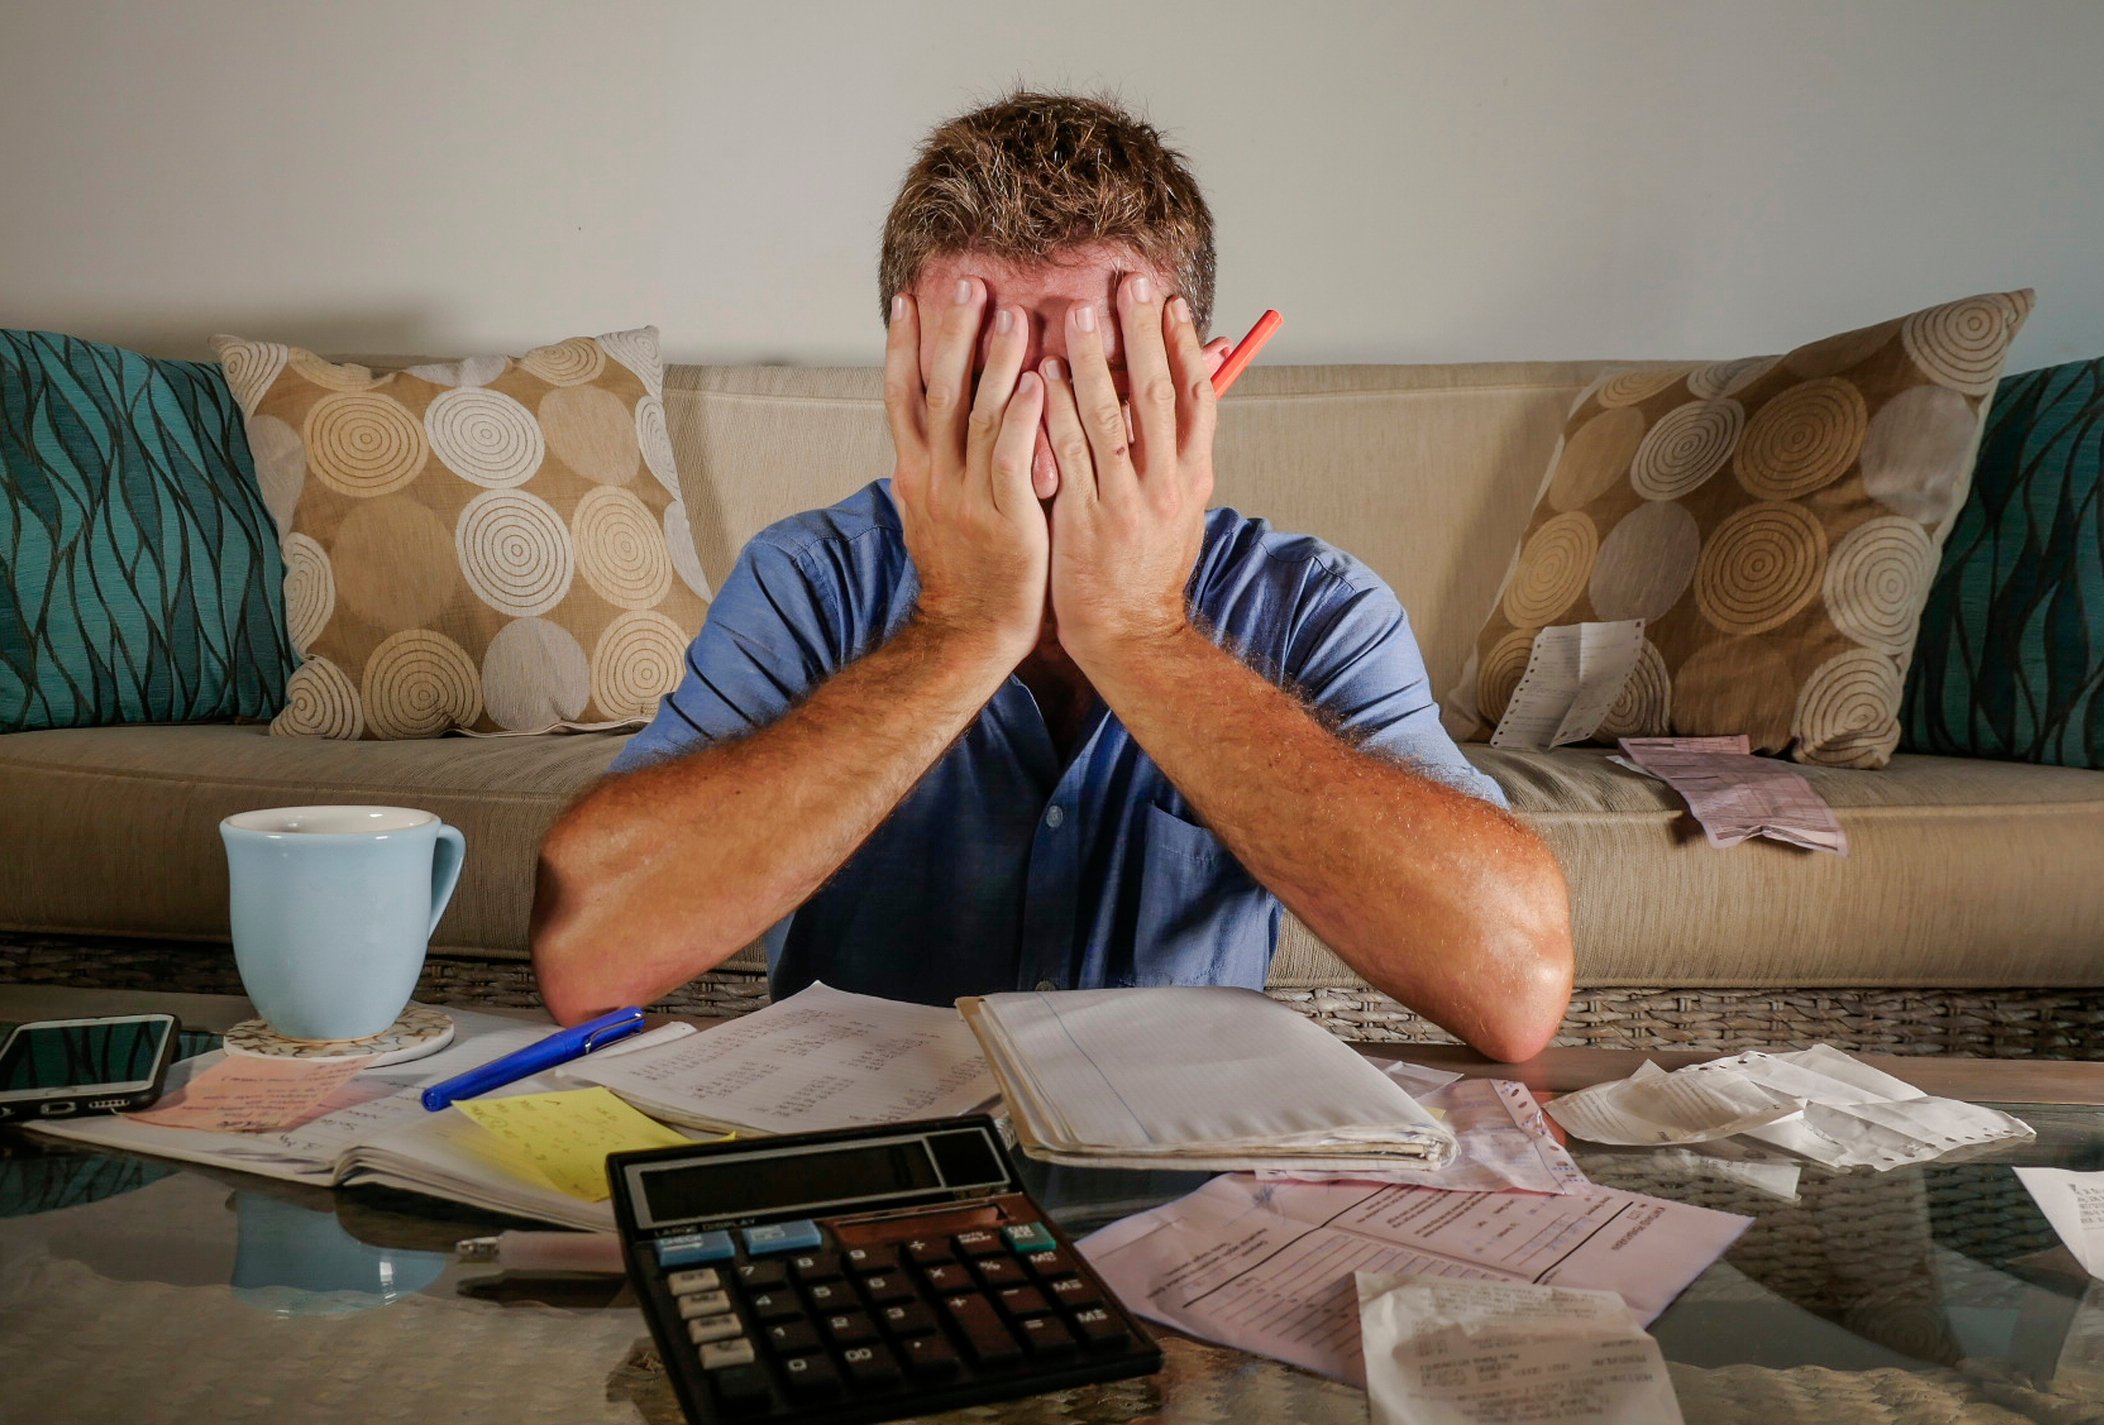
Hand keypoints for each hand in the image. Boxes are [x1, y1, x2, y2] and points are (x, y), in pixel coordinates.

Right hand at [884, 279, 1047, 665]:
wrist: (970, 634)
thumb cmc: (964, 573)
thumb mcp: (933, 515)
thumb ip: (930, 471)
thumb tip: (916, 441)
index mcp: (915, 472)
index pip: (901, 395)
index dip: (903, 345)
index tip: (908, 298)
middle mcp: (933, 477)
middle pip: (937, 391)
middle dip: (950, 333)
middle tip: (966, 283)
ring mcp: (966, 497)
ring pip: (977, 416)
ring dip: (994, 362)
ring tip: (1011, 314)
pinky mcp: (1004, 518)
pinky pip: (1011, 458)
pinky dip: (1021, 418)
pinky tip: (1034, 382)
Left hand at [1039, 274, 1228, 672]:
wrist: (1129, 635)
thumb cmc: (1147, 568)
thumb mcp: (1180, 511)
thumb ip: (1178, 455)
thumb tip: (1186, 400)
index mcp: (1194, 478)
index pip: (1199, 398)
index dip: (1185, 347)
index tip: (1172, 303)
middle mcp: (1166, 485)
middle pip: (1160, 395)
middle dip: (1145, 335)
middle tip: (1132, 283)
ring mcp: (1125, 503)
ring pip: (1112, 417)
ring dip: (1096, 359)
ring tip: (1082, 311)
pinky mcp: (1084, 520)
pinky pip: (1070, 453)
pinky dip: (1058, 410)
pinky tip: (1046, 373)